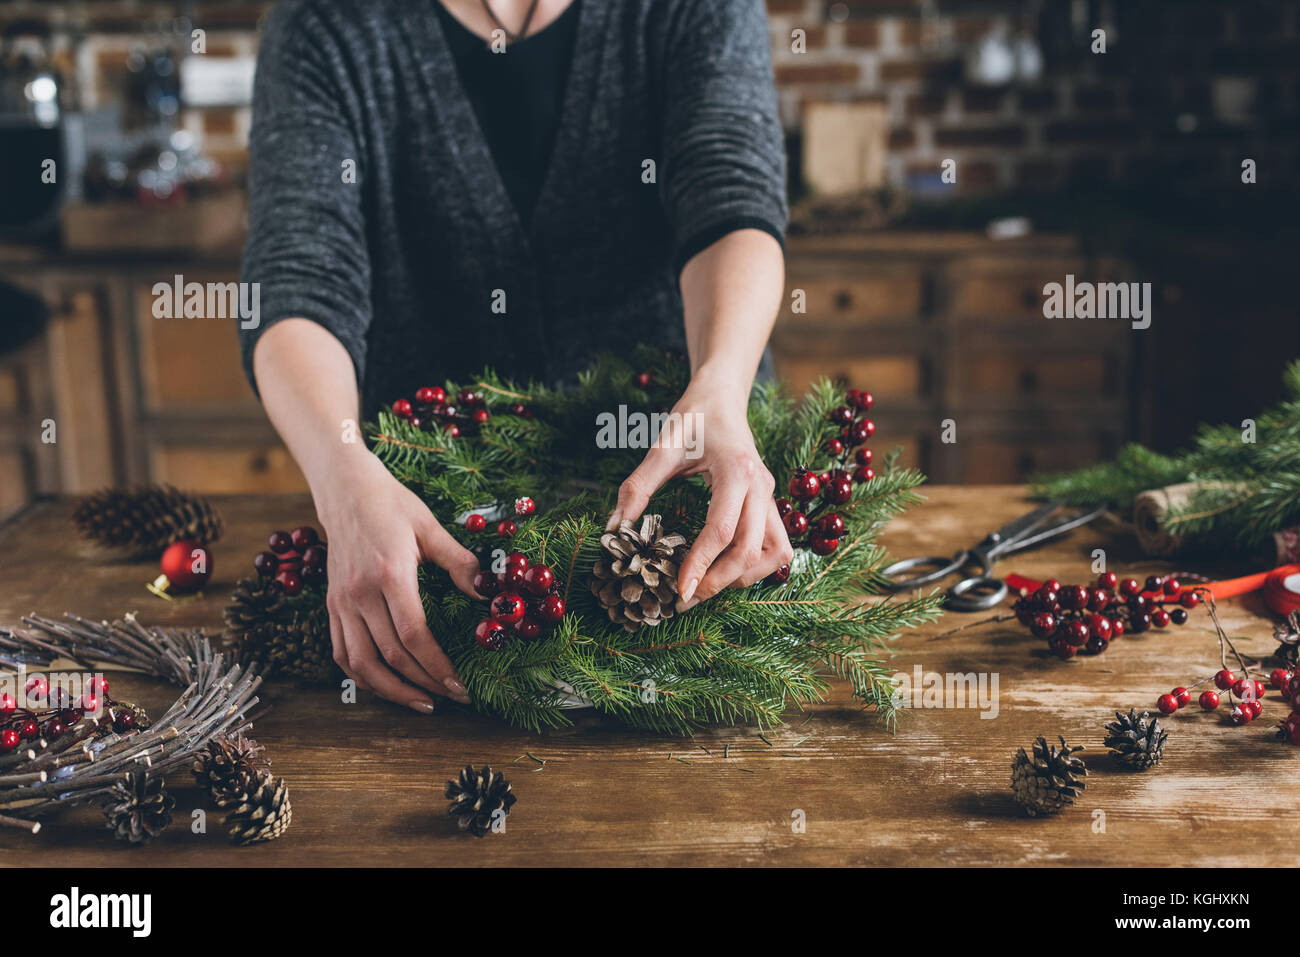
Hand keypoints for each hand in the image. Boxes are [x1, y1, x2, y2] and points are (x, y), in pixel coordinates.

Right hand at [314, 449, 479, 711]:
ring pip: (360, 664)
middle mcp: (360, 593)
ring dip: (391, 691)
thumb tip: (486, 593)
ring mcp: (341, 602)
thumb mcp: (431, 527)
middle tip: (452, 698)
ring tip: (421, 702)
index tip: (459, 685)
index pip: (413, 635)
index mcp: (389, 574)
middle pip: (390, 656)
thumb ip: (459, 562)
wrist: (345, 490)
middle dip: (424, 683)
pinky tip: (386, 685)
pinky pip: (342, 652)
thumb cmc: (392, 504)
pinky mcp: (331, 605)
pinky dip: (362, 677)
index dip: (437, 665)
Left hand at [608, 380, 792, 609]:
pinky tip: (726, 569)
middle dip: (719, 582)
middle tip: (684, 598)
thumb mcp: (661, 446)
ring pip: (775, 554)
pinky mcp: (770, 504)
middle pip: (752, 551)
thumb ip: (637, 486)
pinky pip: (776, 546)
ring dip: (745, 577)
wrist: (721, 398)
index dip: (700, 565)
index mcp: (736, 471)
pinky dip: (756, 566)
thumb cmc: (692, 417)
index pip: (722, 530)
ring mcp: (771, 497)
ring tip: (707, 586)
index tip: (677, 590)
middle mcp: (762, 487)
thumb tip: (615, 528)